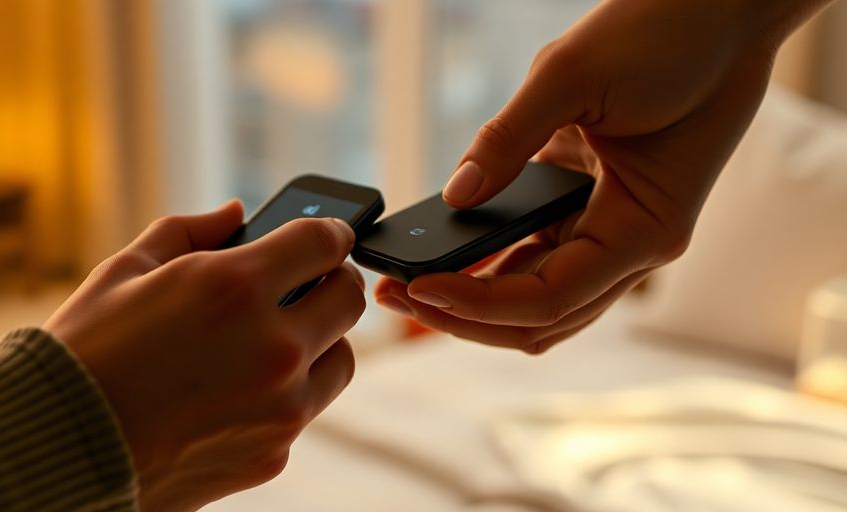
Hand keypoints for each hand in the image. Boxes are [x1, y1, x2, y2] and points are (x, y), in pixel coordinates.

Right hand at [43, 200, 365, 510]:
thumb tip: (235, 213)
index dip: (328, 232)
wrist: (58, 451)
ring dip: (320, 340)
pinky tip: (240, 388)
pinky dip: (287, 393)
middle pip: (349, 298)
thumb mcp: (125, 271)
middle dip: (330, 282)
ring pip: (342, 358)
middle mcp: (272, 346)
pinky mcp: (273, 453)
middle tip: (303, 283)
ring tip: (274, 339)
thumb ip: (190, 231)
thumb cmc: (84, 353)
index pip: (323, 242)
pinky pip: (305, 409)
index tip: (325, 236)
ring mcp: (280, 406)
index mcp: (236, 288)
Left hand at [375, 0, 827, 352]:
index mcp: (642, 228)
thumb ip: (508, 140)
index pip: (549, 298)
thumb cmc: (665, 34)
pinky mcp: (598, 211)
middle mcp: (634, 245)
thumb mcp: (572, 75)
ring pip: (540, 300)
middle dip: (465, 316)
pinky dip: (496, 269)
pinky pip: (543, 261)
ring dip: (477, 300)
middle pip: (542, 318)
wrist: (719, 7)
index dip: (478, 303)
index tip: (418, 288)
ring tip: (408, 282)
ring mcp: (617, 231)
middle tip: (394, 294)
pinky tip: (449, 256)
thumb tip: (454, 195)